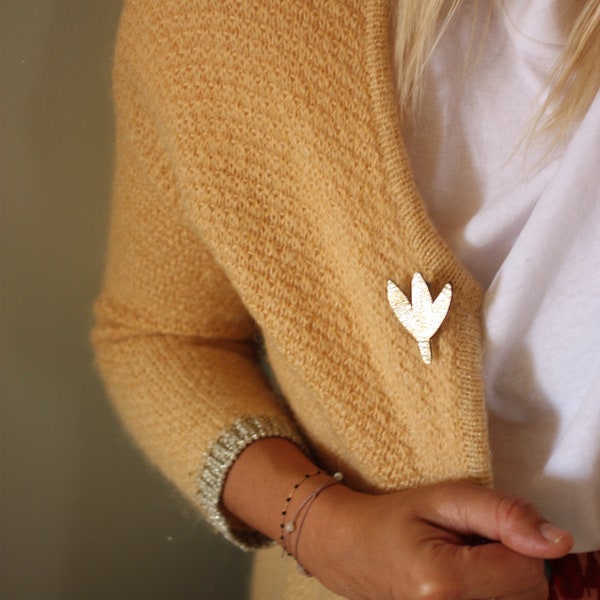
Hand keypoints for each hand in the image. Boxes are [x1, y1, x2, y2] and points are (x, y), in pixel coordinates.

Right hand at [298, 480, 572, 599]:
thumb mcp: (445, 498)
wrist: (349, 548)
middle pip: (527, 595)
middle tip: (470, 543)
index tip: (480, 527)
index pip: (526, 570)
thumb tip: (560, 542)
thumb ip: (502, 514)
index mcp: (444, 582)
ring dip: (505, 582)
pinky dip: (494, 594)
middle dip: (512, 563)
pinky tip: (467, 582)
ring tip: (466, 562)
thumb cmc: (395, 517)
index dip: (515, 540)